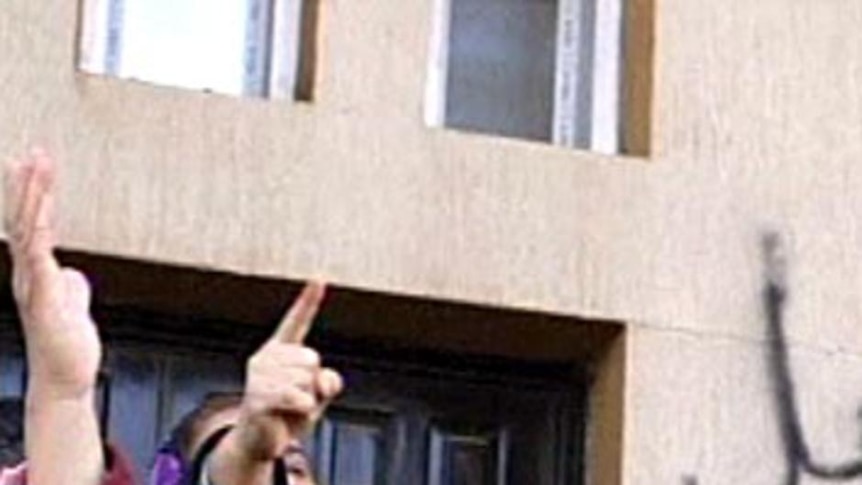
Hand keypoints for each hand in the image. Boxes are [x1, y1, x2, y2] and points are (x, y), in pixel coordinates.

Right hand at [3, 149, 100, 398]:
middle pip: (27, 220)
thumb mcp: (73, 303)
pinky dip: (38, 236)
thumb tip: (71, 274)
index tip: (36, 163)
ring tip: (38, 169)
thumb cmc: (68, 343)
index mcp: (37, 271)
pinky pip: (38, 261)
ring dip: (35, 199)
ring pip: (30, 232)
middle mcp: (29, 273)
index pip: (34, 224)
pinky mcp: (43, 299)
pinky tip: (41, 217)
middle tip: (36, 152)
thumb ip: (70, 283)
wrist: (63, 377)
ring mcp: (33, 284)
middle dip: (32, 185)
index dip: (35, 194)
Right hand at [233, 282, 342, 460]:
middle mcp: (267, 357)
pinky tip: (291, 412)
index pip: (298, 321)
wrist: (261, 442)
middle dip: (313, 384)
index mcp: (282, 350)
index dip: (309, 300)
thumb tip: (325, 379)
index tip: (319, 277)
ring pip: (305, 380)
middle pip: (312, 359)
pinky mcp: (257, 397)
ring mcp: (260, 376)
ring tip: (289, 409)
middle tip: (297, 399)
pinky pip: (295, 397)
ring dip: (307, 401)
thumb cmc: (288, 414)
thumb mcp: (317, 396)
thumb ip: (328, 382)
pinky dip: (302, 407)